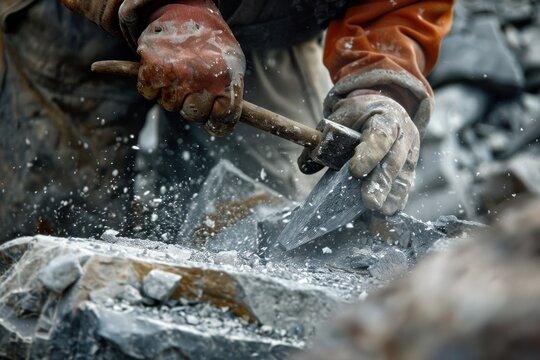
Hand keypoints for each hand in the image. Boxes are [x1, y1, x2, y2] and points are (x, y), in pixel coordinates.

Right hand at [136, 1, 244, 135]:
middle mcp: (202, 78)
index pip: (223, 120)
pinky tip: (162, 67)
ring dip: (172, 93)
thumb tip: (220, 127)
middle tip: (194, 84)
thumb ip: (230, 97)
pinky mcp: (152, 69)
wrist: (185, 8)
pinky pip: (148, 94)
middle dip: (192, 105)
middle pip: (193, 115)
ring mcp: (176, 75)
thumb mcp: (232, 65)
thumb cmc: (211, 43)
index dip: (217, 122)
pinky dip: (151, 84)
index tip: (213, 116)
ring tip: (179, 69)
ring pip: (169, 106)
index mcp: (227, 79)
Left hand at [300, 92, 419, 214]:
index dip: (370, 154)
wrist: (382, 108)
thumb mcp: (339, 120)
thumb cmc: (358, 117)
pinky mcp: (410, 169)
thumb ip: (322, 141)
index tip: (355, 171)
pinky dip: (395, 200)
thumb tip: (305, 166)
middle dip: (381, 183)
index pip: (380, 135)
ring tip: (378, 211)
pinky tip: (385, 212)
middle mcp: (403, 135)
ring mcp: (410, 153)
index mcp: (385, 118)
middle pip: (394, 161)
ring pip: (403, 176)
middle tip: (369, 202)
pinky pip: (405, 187)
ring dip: (390, 196)